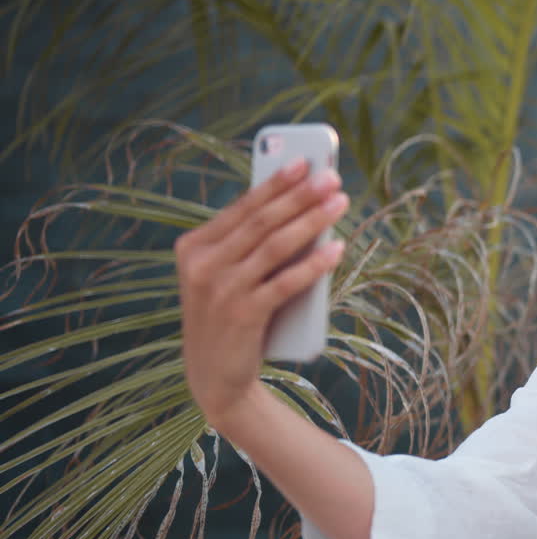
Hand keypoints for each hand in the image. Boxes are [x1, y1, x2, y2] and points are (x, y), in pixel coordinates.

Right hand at [176, 157, 347, 432]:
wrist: (214, 378)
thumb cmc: (230, 316)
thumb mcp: (228, 275)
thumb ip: (251, 245)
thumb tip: (303, 206)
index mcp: (193, 247)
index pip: (243, 207)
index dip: (276, 182)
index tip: (305, 161)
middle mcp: (201, 265)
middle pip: (261, 221)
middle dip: (301, 195)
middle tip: (332, 177)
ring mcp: (219, 290)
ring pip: (275, 245)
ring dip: (312, 221)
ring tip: (340, 204)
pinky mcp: (242, 315)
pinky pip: (285, 282)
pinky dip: (313, 264)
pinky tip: (336, 250)